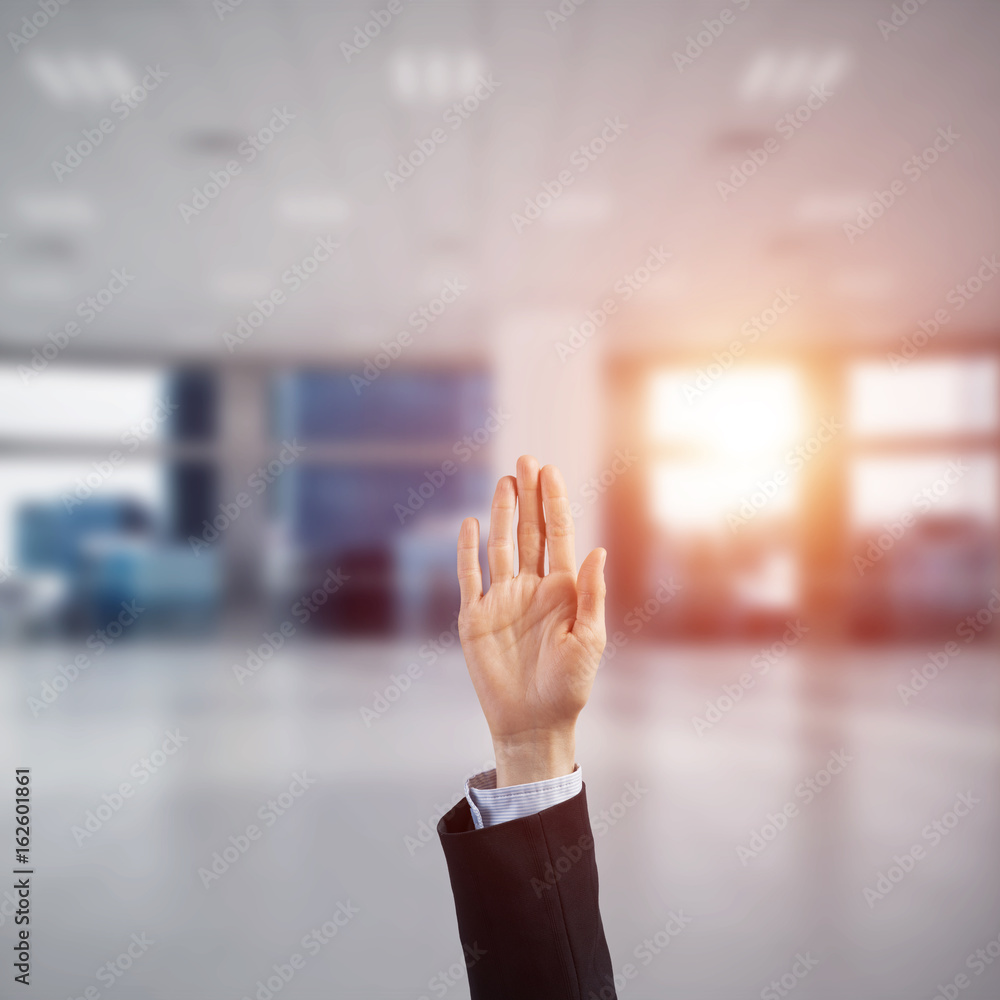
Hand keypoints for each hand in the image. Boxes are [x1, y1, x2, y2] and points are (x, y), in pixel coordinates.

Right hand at [456, 455, 607, 786]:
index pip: (557, 535)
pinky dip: (468, 550)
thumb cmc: (568, 686)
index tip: (549, 470)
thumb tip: (598, 550)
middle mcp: (532, 588)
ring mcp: (502, 600)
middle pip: (528, 532)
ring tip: (505, 482)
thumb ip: (591, 595)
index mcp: (562, 590)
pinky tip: (470, 525)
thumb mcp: (589, 641)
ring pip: (500, 546)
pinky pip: (470, 576)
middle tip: (526, 460)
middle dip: (528, 496)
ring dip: (501, 514)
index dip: (553, 503)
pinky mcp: (476, 617)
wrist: (533, 722)